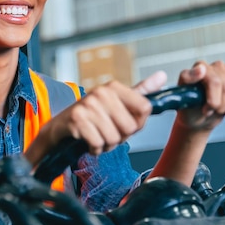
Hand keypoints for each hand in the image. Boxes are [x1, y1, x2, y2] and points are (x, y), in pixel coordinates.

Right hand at [45, 71, 166, 156]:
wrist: (60, 127)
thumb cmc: (94, 117)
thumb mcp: (118, 103)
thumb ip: (141, 92)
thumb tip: (163, 76)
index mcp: (114, 87)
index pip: (145, 109)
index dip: (137, 123)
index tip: (124, 121)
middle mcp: (102, 92)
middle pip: (131, 127)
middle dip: (120, 136)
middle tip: (106, 130)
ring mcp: (88, 105)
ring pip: (114, 138)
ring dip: (106, 144)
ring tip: (96, 135)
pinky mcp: (77, 119)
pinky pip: (99, 144)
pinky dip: (94, 149)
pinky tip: (87, 140)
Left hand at [176, 61, 224, 131]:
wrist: (199, 117)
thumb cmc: (189, 107)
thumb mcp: (181, 95)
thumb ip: (187, 78)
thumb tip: (200, 68)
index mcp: (201, 66)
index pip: (215, 80)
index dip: (213, 99)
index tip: (208, 108)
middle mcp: (217, 67)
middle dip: (221, 106)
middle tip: (211, 111)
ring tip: (220, 111)